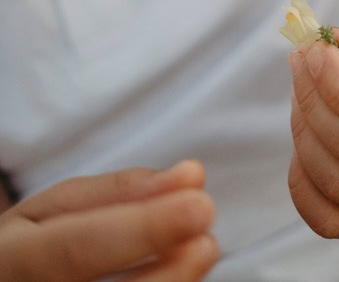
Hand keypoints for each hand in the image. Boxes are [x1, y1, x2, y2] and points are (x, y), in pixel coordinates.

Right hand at [0, 160, 217, 281]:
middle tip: (208, 241)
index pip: (78, 249)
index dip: (143, 229)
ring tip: (201, 251)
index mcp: (10, 262)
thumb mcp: (54, 210)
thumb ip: (120, 192)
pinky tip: (180, 278)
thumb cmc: (33, 250)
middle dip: (169, 275)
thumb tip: (191, 177)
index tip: (201, 205)